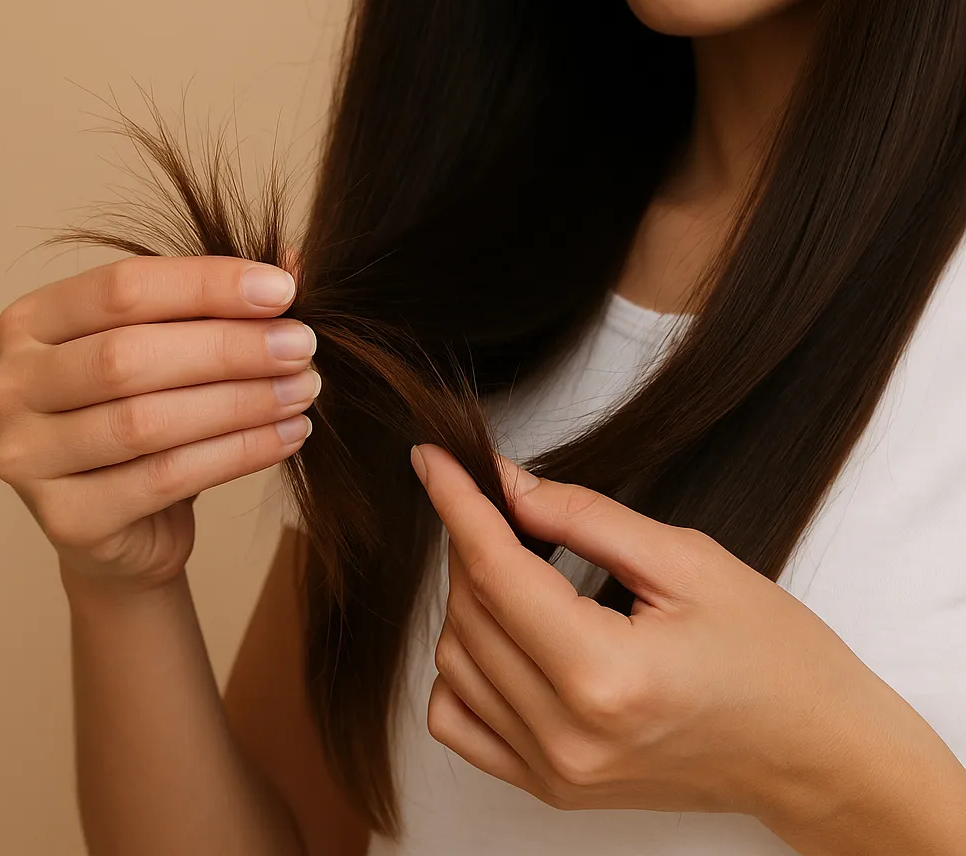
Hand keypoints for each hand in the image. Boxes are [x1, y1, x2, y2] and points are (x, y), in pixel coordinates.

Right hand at [0, 252, 317, 592]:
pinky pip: (165, 478)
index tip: (283, 291)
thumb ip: (218, 304)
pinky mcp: (65, 518)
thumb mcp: (177, 350)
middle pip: (130, 355)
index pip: (120, 287)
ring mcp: (25, 457)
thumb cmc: (149, 418)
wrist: (128, 525)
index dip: (207, 285)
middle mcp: (10, 386)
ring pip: (147, 421)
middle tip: (301, 347)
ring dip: (242, 402)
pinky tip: (287, 435)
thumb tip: (293, 260)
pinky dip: (238, 453)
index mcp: (31, 323)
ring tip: (303, 390)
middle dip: (230, 348)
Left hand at [409, 442, 904, 826]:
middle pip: (470, 612)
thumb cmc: (774, 655)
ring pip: (454, 661)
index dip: (457, 503)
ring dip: (470, 598)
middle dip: (472, 541)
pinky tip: (503, 633)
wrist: (814, 754)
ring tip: (518, 563)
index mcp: (606, 676)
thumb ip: (584, 518)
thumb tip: (509, 485)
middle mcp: (567, 735)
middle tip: (504, 502)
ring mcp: (555, 772)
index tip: (431, 458)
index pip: (496, 572)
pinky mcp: (552, 789)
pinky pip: (459, 721)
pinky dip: (462, 666)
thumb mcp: (688, 560)